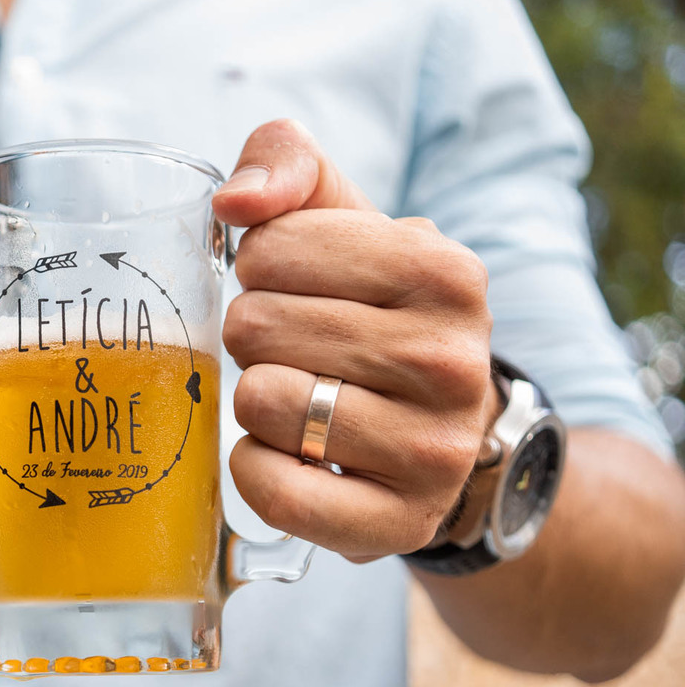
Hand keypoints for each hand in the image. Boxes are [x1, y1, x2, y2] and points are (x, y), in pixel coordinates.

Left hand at [214, 120, 497, 562]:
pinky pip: (274, 491)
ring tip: (303, 397)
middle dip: (255, 336)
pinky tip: (288, 453)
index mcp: (443, 270)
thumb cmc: (371, 307)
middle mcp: (452, 361)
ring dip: (256, 398)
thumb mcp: (343, 217)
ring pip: (260, 403)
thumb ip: (285, 162)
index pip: (269, 250)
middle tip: (298, 350)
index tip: (298, 288)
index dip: (260, 269)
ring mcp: (434, 451)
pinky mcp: (399, 523)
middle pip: (254, 328)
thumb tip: (234, 201)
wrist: (442, 424)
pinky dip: (255, 469)